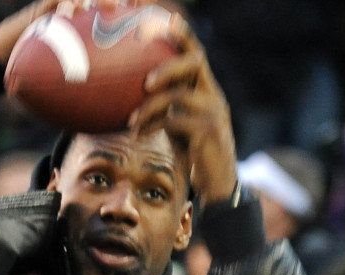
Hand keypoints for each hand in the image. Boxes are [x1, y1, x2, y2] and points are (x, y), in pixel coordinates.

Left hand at [128, 14, 236, 206]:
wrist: (217, 183)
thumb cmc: (193, 150)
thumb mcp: (177, 124)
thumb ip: (163, 107)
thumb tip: (127, 98)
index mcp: (205, 89)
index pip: (196, 55)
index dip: (182, 36)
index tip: (165, 21)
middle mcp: (213, 95)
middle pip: (195, 63)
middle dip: (168, 66)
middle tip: (145, 82)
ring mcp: (214, 111)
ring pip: (180, 95)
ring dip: (151, 106)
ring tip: (131, 120)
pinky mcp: (209, 131)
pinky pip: (176, 120)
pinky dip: (154, 125)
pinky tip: (140, 134)